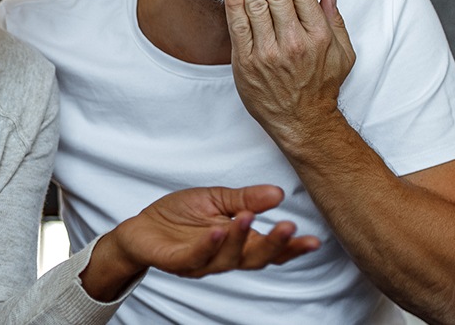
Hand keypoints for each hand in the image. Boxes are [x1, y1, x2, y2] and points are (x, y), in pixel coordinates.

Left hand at [81, 185, 320, 298]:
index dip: (291, 247)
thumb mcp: (216, 199)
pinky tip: (217, 230)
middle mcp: (224, 257)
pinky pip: (196, 257)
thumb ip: (246, 199)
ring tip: (249, 217)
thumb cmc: (179, 216)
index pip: (270, 250)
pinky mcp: (178, 262)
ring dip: (240, 238)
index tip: (313, 240)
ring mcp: (202, 262)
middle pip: (255, 259)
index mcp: (238, 243)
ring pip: (228, 258)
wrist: (141, 227)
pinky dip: (208, 245)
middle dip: (274, 245)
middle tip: (289, 228)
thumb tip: (278, 193)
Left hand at [222, 0, 355, 138]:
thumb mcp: (344, 54)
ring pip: (256, 4)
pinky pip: (238, 26)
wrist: (302, 122)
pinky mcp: (246, 63)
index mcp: (319, 36)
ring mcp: (269, 53)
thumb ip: (336, 21)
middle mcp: (294, 42)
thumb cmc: (322, 86)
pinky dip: (234, 2)